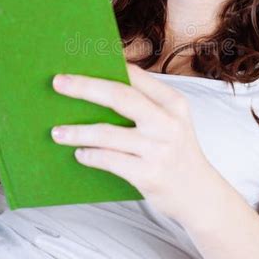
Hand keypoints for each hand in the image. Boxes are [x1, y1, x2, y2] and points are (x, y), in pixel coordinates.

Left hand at [51, 62, 212, 220]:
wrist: (201, 196)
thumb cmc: (178, 153)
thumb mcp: (172, 122)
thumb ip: (145, 104)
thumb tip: (97, 88)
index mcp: (173, 103)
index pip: (135, 76)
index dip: (106, 66)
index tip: (78, 62)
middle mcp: (168, 123)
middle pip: (119, 97)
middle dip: (85, 87)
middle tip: (58, 83)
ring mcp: (158, 149)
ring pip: (107, 134)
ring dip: (77, 132)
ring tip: (57, 132)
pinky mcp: (148, 174)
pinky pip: (108, 161)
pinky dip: (89, 156)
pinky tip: (80, 154)